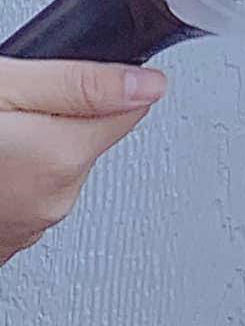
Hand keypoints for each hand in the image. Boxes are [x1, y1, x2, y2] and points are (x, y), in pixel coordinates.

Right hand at [0, 60, 165, 265]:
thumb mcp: (4, 87)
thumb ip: (78, 83)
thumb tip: (150, 85)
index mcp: (61, 157)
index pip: (130, 110)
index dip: (101, 89)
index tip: (74, 82)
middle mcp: (53, 202)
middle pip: (89, 141)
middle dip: (60, 121)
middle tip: (14, 111)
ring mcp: (27, 228)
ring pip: (57, 170)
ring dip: (35, 152)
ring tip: (1, 139)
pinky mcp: (6, 243)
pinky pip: (29, 198)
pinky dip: (14, 180)